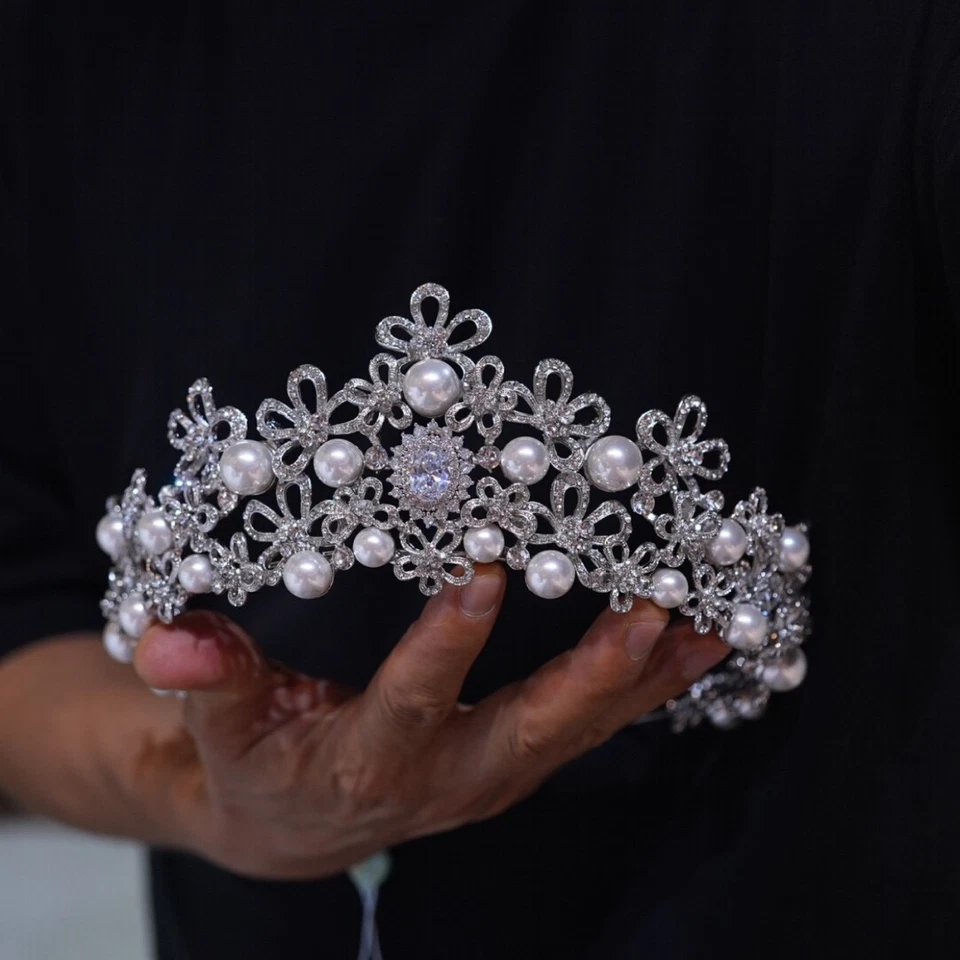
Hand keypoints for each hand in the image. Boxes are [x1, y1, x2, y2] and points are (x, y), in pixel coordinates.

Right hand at [133, 564, 726, 879]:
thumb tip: (168, 637)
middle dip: (593, 675)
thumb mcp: (219, 727)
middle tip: (652, 614)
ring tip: (710, 624)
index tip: (482, 573)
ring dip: (646, 680)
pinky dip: (645, 690)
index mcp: (367, 762)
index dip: (443, 647)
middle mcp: (447, 777)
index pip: (409, 702)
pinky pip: (590, 727)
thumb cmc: (258, 762)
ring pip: (580, 730)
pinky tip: (696, 649)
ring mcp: (493, 774)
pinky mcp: (517, 761)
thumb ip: (203, 678)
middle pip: (529, 729)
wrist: (295, 824)